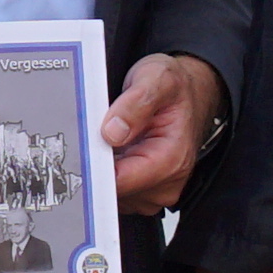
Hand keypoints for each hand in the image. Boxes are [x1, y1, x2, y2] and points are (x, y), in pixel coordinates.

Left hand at [108, 51, 226, 211]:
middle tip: (99, 134)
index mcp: (171, 159)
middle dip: (98, 165)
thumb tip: (112, 131)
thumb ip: (136, 102)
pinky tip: (114, 151)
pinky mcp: (144, 193)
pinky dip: (108, 173)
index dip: (94, 165)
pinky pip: (115, 192)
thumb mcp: (158, 79)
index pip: (120, 181)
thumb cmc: (176, 90)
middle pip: (112, 190)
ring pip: (110, 194)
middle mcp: (167, 183)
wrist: (189, 94)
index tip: (83, 147)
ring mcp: (155, 192)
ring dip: (102, 169)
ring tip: (111, 140)